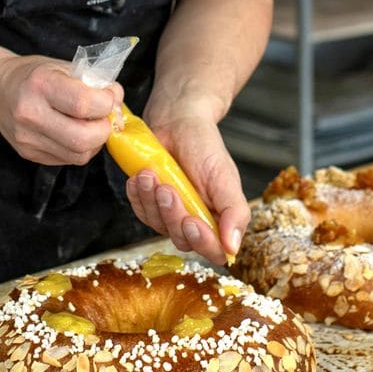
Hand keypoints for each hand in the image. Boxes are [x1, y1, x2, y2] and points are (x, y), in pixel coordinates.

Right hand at [0, 54, 121, 165]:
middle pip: (83, 138)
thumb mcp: (64, 66)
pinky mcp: (28, 154)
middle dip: (104, 129)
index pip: (83, 104)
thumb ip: (94, 82)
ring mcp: (27, 138)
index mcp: (40, 84)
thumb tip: (118, 103)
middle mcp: (30, 114)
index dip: (106, 103)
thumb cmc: (35, 74)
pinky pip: (68, 159)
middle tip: (104, 117)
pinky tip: (75, 132)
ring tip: (91, 124)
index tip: (108, 97)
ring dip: (95, 142)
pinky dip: (81, 148)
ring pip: (78, 155)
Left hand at [124, 100, 249, 265]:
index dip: (203, 242)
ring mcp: (171, 214)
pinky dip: (138, 196)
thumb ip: (234, 212)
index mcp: (220, 218)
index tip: (192, 221)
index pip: (214, 250)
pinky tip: (140, 178)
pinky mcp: (151, 205)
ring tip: (151, 174)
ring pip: (159, 226)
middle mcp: (196, 220)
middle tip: (167, 188)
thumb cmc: (204, 146)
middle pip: (183, 240)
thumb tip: (233, 247)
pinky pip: (141, 212)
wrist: (177, 121)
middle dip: (172, 214)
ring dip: (152, 201)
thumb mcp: (225, 177)